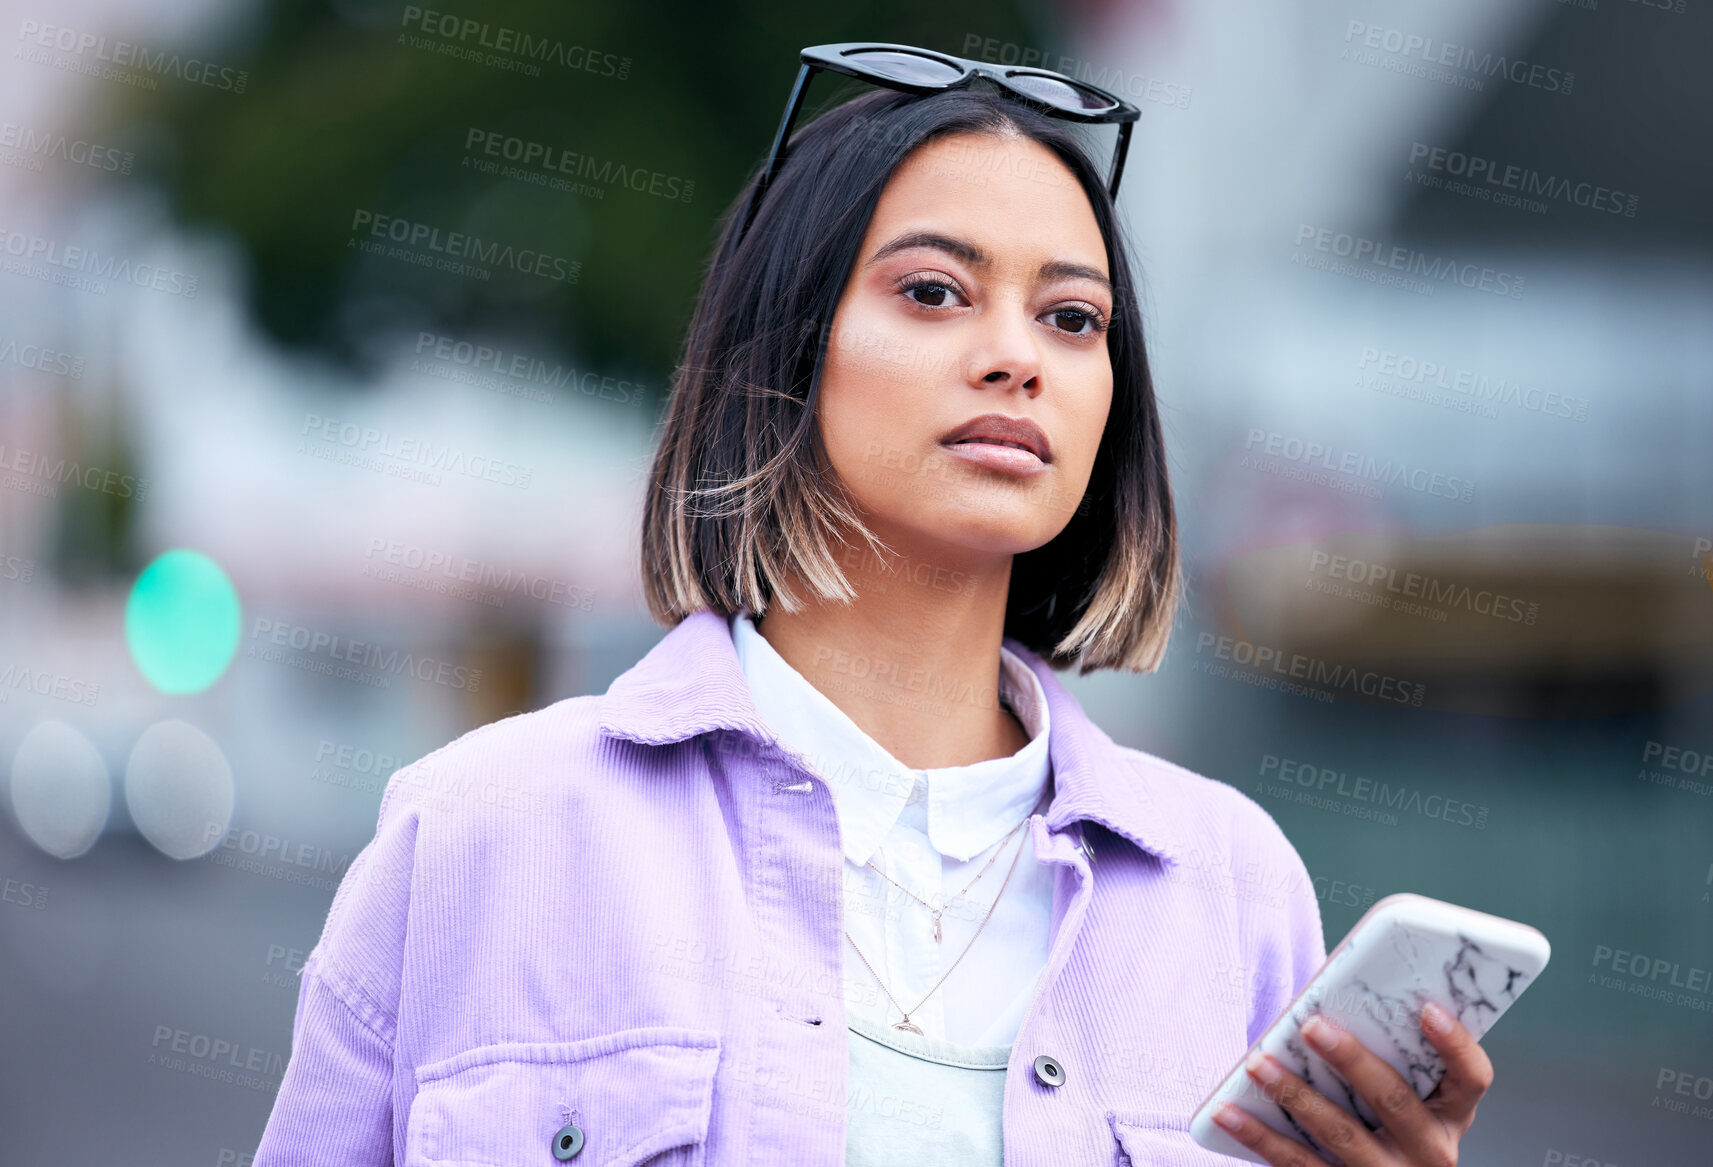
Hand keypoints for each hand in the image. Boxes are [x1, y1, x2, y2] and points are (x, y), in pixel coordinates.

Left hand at [1212, 1001, 1493, 1166]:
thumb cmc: (1381, 1122)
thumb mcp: (1403, 1096)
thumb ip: (1383, 1052)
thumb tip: (1331, 991)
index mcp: (1450, 1116)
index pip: (1472, 1079)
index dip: (1456, 1045)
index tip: (1428, 1009)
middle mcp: (1428, 1152)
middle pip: (1395, 1102)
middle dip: (1352, 1061)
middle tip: (1312, 1025)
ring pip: (1340, 1136)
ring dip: (1295, 1095)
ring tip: (1257, 1063)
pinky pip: (1298, 1165)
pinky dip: (1258, 1136)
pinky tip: (1225, 1112)